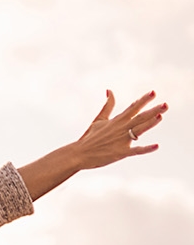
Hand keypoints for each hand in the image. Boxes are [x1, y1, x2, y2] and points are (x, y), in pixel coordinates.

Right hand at [18, 90, 167, 200]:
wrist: (78, 154)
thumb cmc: (89, 137)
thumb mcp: (98, 120)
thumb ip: (108, 106)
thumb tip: (110, 90)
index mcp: (117, 121)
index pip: (133, 108)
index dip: (143, 100)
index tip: (153, 93)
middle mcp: (121, 128)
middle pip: (140, 117)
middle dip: (153, 110)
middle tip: (166, 104)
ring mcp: (121, 140)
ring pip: (139, 130)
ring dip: (150, 123)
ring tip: (161, 116)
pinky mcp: (121, 152)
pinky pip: (136, 150)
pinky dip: (146, 149)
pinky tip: (156, 146)